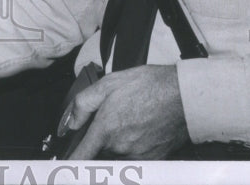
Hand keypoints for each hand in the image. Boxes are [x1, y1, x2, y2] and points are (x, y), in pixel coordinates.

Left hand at [66, 65, 187, 158]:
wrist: (185, 96)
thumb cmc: (149, 86)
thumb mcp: (108, 83)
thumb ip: (83, 104)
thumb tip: (70, 123)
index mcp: (106, 130)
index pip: (80, 158)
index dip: (70, 163)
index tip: (64, 166)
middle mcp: (121, 149)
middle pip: (99, 153)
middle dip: (98, 141)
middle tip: (108, 120)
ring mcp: (138, 157)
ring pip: (116, 155)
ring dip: (116, 144)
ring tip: (128, 120)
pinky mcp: (153, 160)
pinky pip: (134, 158)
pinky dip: (132, 147)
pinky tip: (140, 128)